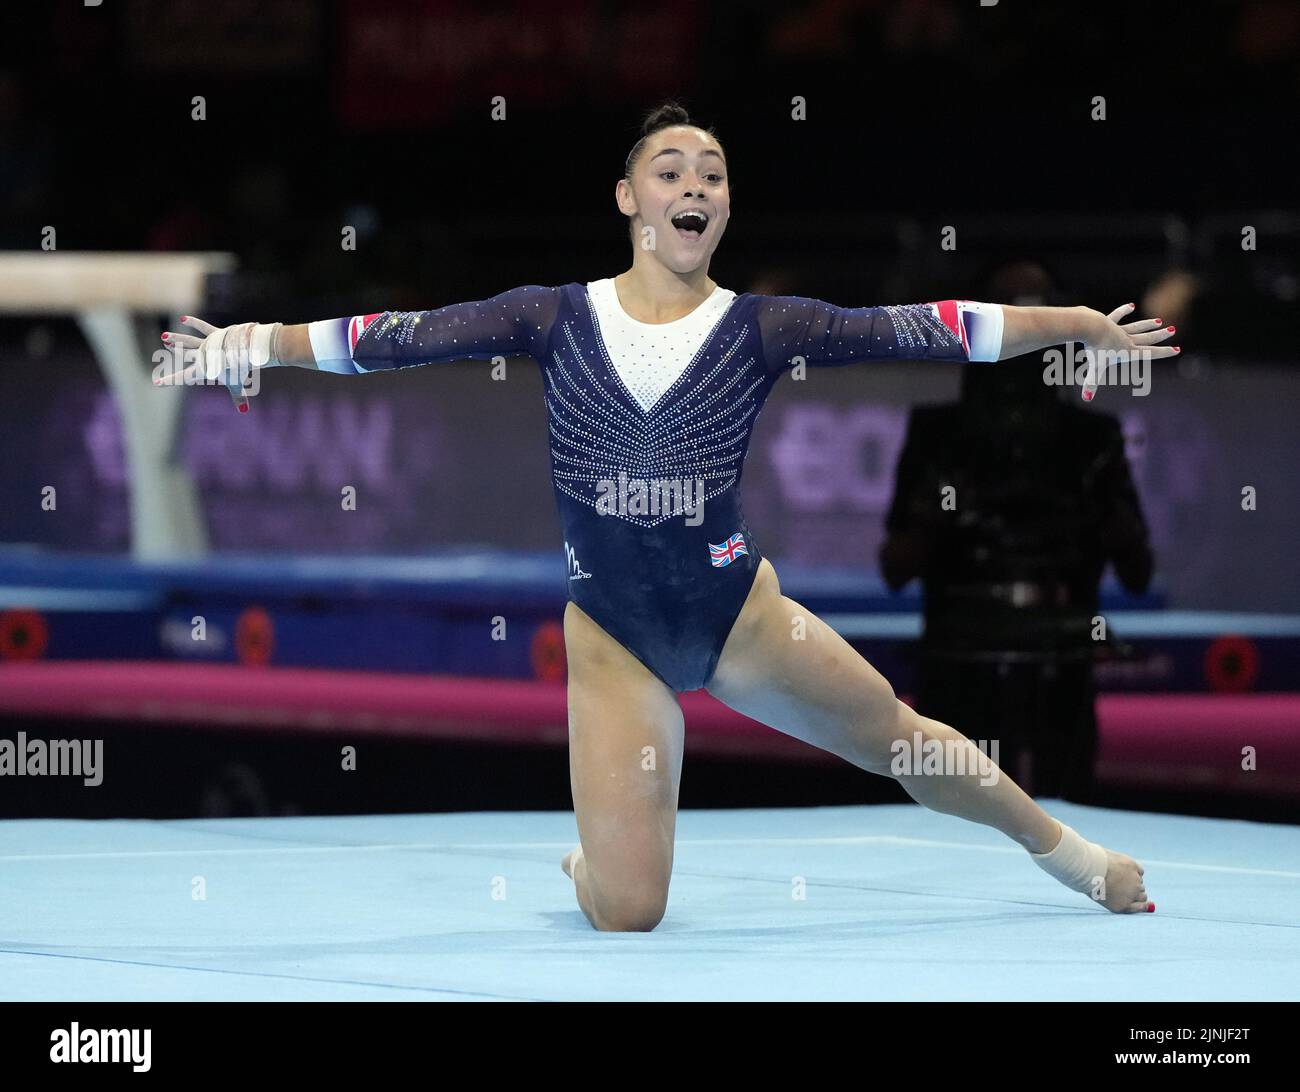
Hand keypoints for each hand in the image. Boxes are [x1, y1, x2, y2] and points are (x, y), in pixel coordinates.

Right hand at [157, 316, 276, 412]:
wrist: (243, 350)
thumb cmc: (238, 369)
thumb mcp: (237, 384)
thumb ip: (239, 397)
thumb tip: (244, 411)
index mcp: (202, 369)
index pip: (183, 377)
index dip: (170, 380)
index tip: (157, 383)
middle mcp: (202, 356)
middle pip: (184, 354)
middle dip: (174, 350)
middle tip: (163, 346)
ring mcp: (208, 344)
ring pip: (188, 341)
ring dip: (176, 339)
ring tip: (164, 336)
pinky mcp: (216, 334)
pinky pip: (203, 327)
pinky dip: (194, 323)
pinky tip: (183, 319)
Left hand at [1079, 303, 1179, 401]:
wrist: (1090, 327)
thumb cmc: (1094, 349)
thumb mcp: (1095, 368)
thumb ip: (1092, 383)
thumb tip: (1087, 398)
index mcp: (1128, 352)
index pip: (1149, 353)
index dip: (1164, 352)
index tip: (1177, 350)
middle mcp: (1127, 340)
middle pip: (1147, 338)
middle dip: (1160, 336)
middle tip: (1173, 330)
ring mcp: (1119, 330)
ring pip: (1137, 327)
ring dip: (1148, 325)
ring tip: (1159, 322)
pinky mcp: (1109, 322)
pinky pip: (1118, 316)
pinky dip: (1124, 311)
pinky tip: (1131, 306)